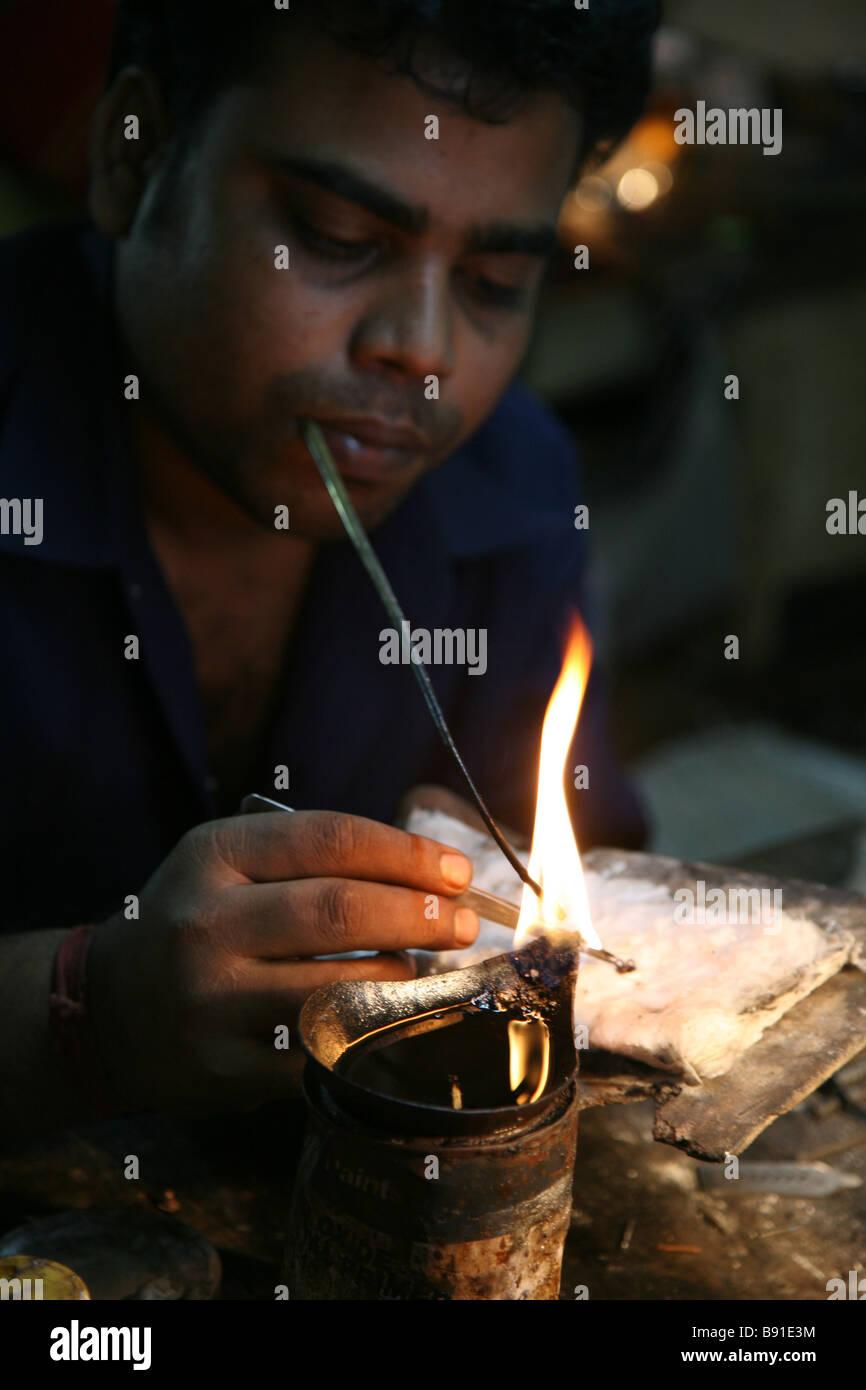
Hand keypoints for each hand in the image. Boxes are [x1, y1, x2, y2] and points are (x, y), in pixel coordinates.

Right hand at [87, 810, 477, 1113]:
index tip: (458, 871)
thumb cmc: (195, 922)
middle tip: (465, 923)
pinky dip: (369, 1039)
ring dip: (402, 981)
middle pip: (341, 912)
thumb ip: (312, 858)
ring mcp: (212, 1001)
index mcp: (213, 856)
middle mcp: (206, 924)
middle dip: (422, 915)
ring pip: (340, 990)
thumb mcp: (227, 863)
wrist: (105, 1010)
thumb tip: (430, 876)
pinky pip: (323, 1056)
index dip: (408, 854)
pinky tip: (386, 1024)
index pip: (330, 840)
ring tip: (417, 973)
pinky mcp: (223, 1069)